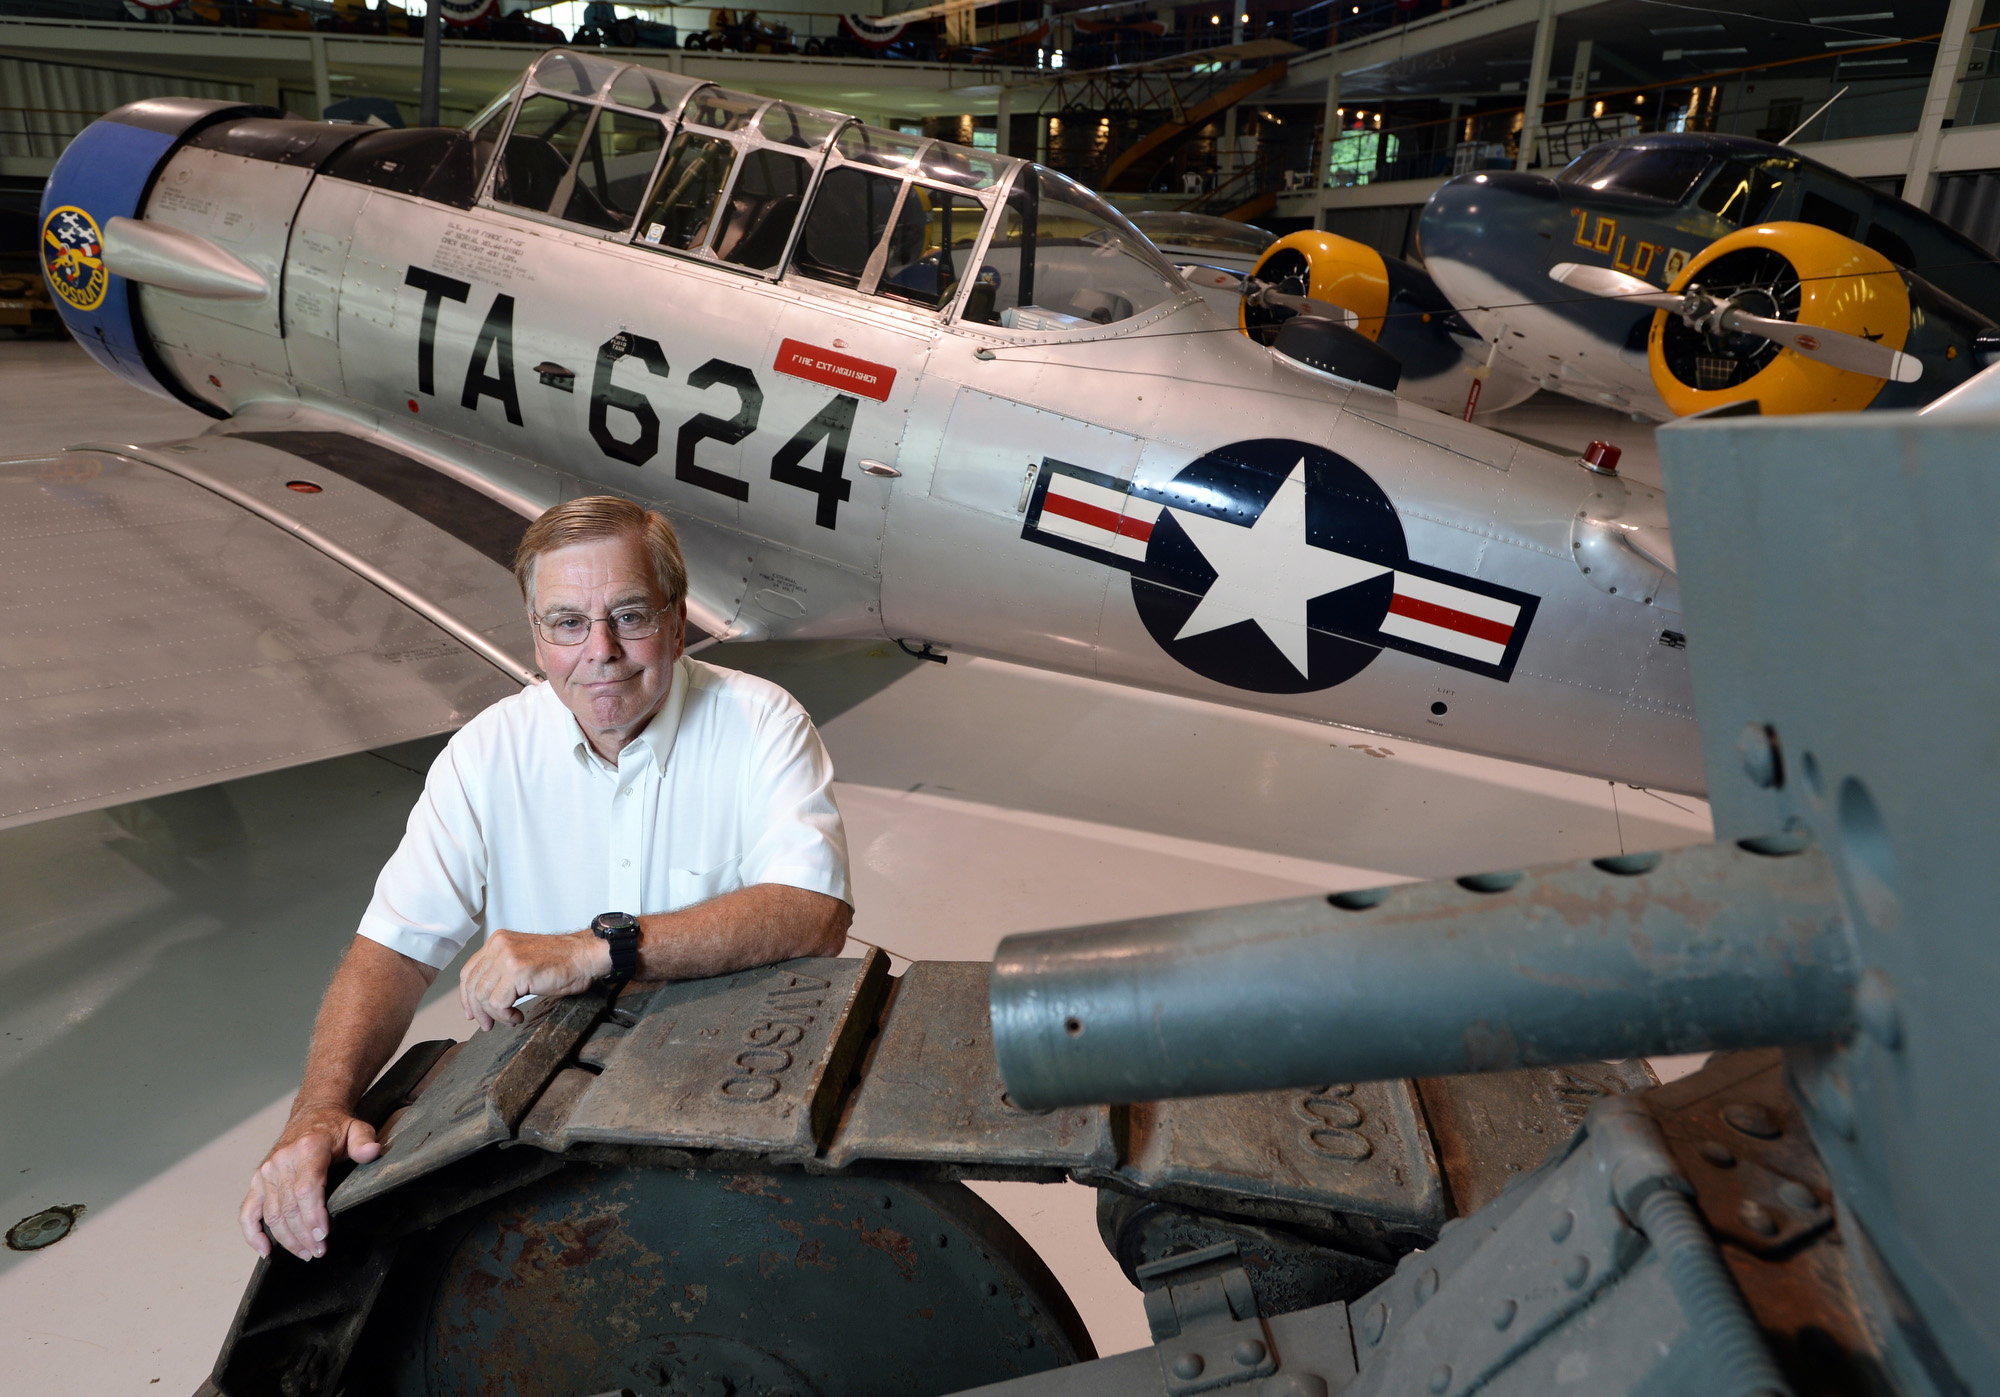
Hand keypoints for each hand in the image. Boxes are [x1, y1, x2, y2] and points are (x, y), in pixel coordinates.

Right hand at [239, 1103, 381, 1260]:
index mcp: (307, 1149)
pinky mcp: (258, 1182)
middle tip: (319, 1251)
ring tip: (306, 1253)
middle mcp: (282, 1161)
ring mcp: (266, 1173)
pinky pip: (248, 1212)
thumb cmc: (334, 1127)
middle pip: (289, 1207)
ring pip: (271, 1214)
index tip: (323, 1235)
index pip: (306, 1189)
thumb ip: (364, 1141)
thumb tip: (372, 1152)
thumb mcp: (356, 1128)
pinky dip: (253, 1233)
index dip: (313, 1215)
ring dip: (287, 1239)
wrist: (312, 1115)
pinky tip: (265, 1250)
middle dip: (304, 1234)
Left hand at [458, 928, 608, 1030]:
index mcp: (498, 941)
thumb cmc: (563, 962)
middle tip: (487, 1025)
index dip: (466, 996)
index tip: (472, 1012)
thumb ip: (502, 971)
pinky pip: (498, 1003)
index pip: (469, 971)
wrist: (585, 956)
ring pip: (483, 996)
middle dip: (478, 1011)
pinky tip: (517, 1017)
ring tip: (510, 1019)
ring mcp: (507, 957)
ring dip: (495, 1015)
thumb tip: (485, 998)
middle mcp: (499, 946)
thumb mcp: (523, 961)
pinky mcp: (517, 972)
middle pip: (472, 985)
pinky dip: (505, 1016)